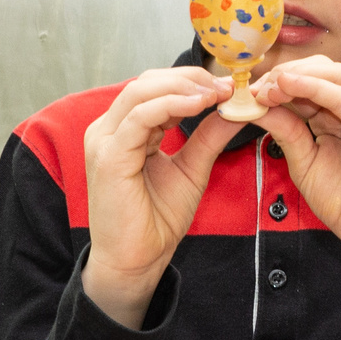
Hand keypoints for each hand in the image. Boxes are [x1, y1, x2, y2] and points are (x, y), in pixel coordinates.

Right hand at [80, 67, 240, 329]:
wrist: (136, 262)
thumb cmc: (155, 220)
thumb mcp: (192, 169)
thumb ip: (208, 137)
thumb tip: (235, 109)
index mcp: (124, 130)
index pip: (155, 87)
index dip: (192, 81)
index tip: (229, 85)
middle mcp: (109, 129)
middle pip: (148, 81)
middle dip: (191, 78)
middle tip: (228, 83)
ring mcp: (105, 140)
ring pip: (142, 91)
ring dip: (184, 87)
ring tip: (218, 92)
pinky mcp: (109, 155)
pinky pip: (141, 117)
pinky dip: (172, 105)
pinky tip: (200, 105)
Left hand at [250, 57, 340, 291]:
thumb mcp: (304, 161)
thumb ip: (286, 130)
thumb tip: (258, 105)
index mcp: (340, 114)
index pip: (310, 81)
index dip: (278, 81)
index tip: (248, 92)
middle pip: (322, 70)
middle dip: (285, 74)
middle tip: (255, 87)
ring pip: (334, 75)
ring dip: (297, 76)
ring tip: (268, 86)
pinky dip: (315, 87)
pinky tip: (289, 85)